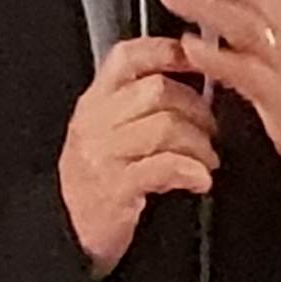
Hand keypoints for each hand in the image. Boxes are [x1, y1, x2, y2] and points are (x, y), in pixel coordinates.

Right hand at [58, 35, 214, 272]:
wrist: (69, 230)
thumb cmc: (100, 178)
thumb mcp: (110, 130)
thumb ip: (139, 102)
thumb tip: (193, 76)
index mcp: (96, 101)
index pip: (127, 57)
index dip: (165, 51)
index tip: (196, 59)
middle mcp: (95, 121)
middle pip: (157, 90)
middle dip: (196, 108)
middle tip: (211, 130)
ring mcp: (103, 155)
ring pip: (165, 126)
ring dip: (199, 144)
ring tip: (206, 160)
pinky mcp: (115, 188)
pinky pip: (163, 167)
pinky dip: (191, 171)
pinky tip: (199, 180)